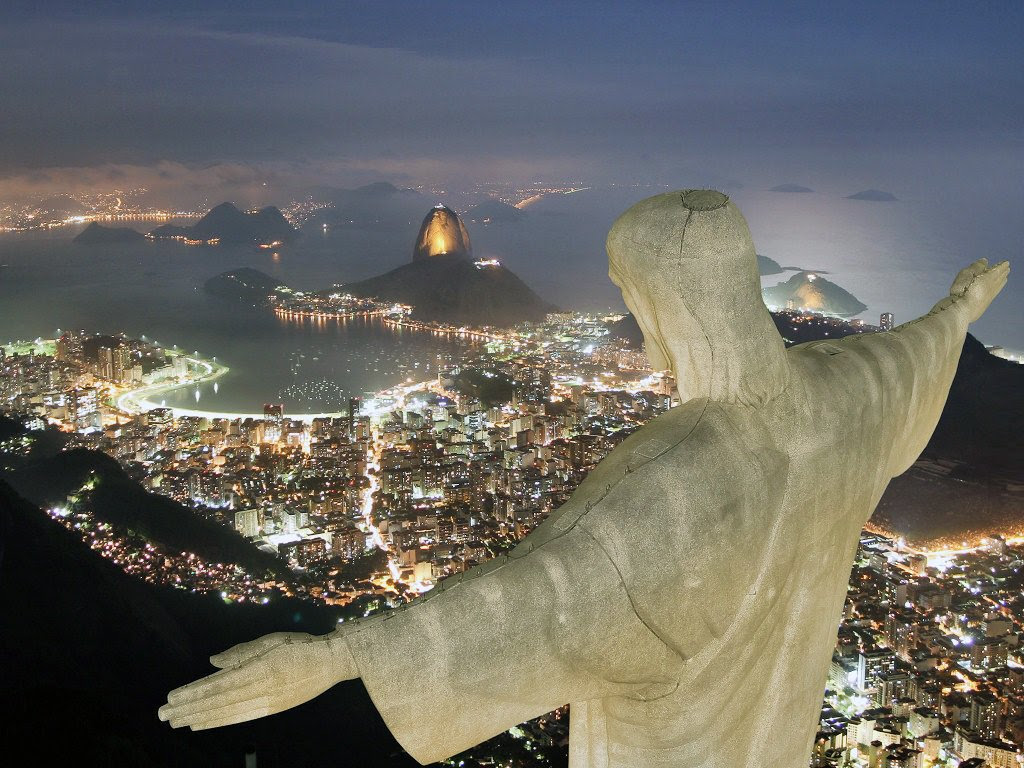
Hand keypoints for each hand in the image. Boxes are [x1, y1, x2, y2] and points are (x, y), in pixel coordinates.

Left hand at [158, 631, 357, 729]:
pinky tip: (202, 723)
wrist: (332, 662)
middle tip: (163, 714)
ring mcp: (267, 702)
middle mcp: (260, 688)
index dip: (193, 693)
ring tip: (177, 721)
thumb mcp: (270, 640)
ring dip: (198, 717)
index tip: (172, 698)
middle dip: (188, 708)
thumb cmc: (301, 645)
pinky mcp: (272, 708)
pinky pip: (240, 717)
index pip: (218, 684)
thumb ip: (241, 652)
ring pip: (225, 712)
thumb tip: (212, 662)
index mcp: (259, 668)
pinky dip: (218, 721)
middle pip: (217, 702)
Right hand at [950, 259, 1009, 322]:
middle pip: (1000, 278)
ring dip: (1002, 281)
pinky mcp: (985, 305)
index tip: (1006, 263)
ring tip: (1004, 278)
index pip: (999, 269)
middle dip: (1003, 273)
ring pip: (998, 286)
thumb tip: (985, 261)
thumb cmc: (962, 290)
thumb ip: (977, 266)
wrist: (961, 310)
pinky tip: (995, 289)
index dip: (1002, 265)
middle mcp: (993, 287)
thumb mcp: (967, 273)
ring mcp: (990, 297)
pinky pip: (994, 293)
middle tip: (1007, 269)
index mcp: (990, 277)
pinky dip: (997, 288)